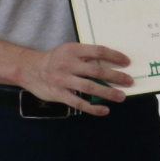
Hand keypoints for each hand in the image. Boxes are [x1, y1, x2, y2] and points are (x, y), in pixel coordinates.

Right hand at [15, 42, 132, 115]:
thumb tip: (110, 64)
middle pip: (96, 70)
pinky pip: (79, 103)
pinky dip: (93, 107)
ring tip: (121, 96)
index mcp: (73, 50)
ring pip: (90, 87)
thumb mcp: (69, 50)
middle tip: (129, 81)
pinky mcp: (59, 94)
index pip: (98, 51)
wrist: (30, 69)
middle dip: (115, 76)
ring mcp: (64, 80)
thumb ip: (86, 56)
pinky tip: (104, 110)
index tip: (127, 62)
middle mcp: (69, 64)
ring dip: (108, 92)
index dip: (114, 56)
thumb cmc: (55, 59)